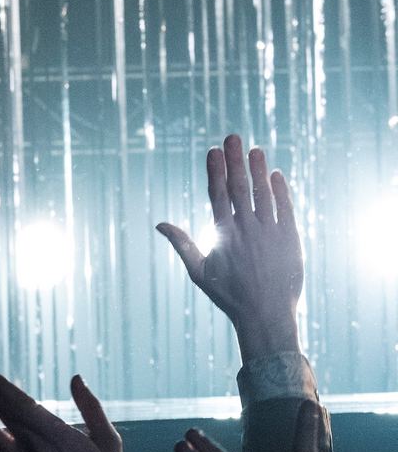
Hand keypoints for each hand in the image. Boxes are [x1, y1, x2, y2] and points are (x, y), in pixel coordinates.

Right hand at [156, 134, 302, 361]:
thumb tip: (160, 224)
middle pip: (239, 187)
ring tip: (255, 150)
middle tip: (233, 137)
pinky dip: (281, 190)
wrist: (266, 314)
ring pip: (264, 193)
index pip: (217, 194)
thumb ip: (181, 244)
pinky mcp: (290, 237)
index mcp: (223, 234)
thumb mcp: (199, 271)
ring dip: (259, 170)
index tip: (213, 151)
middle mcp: (247, 228)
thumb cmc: (228, 295)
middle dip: (235, 160)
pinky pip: (285, 208)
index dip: (216, 170)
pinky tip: (276, 175)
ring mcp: (270, 231)